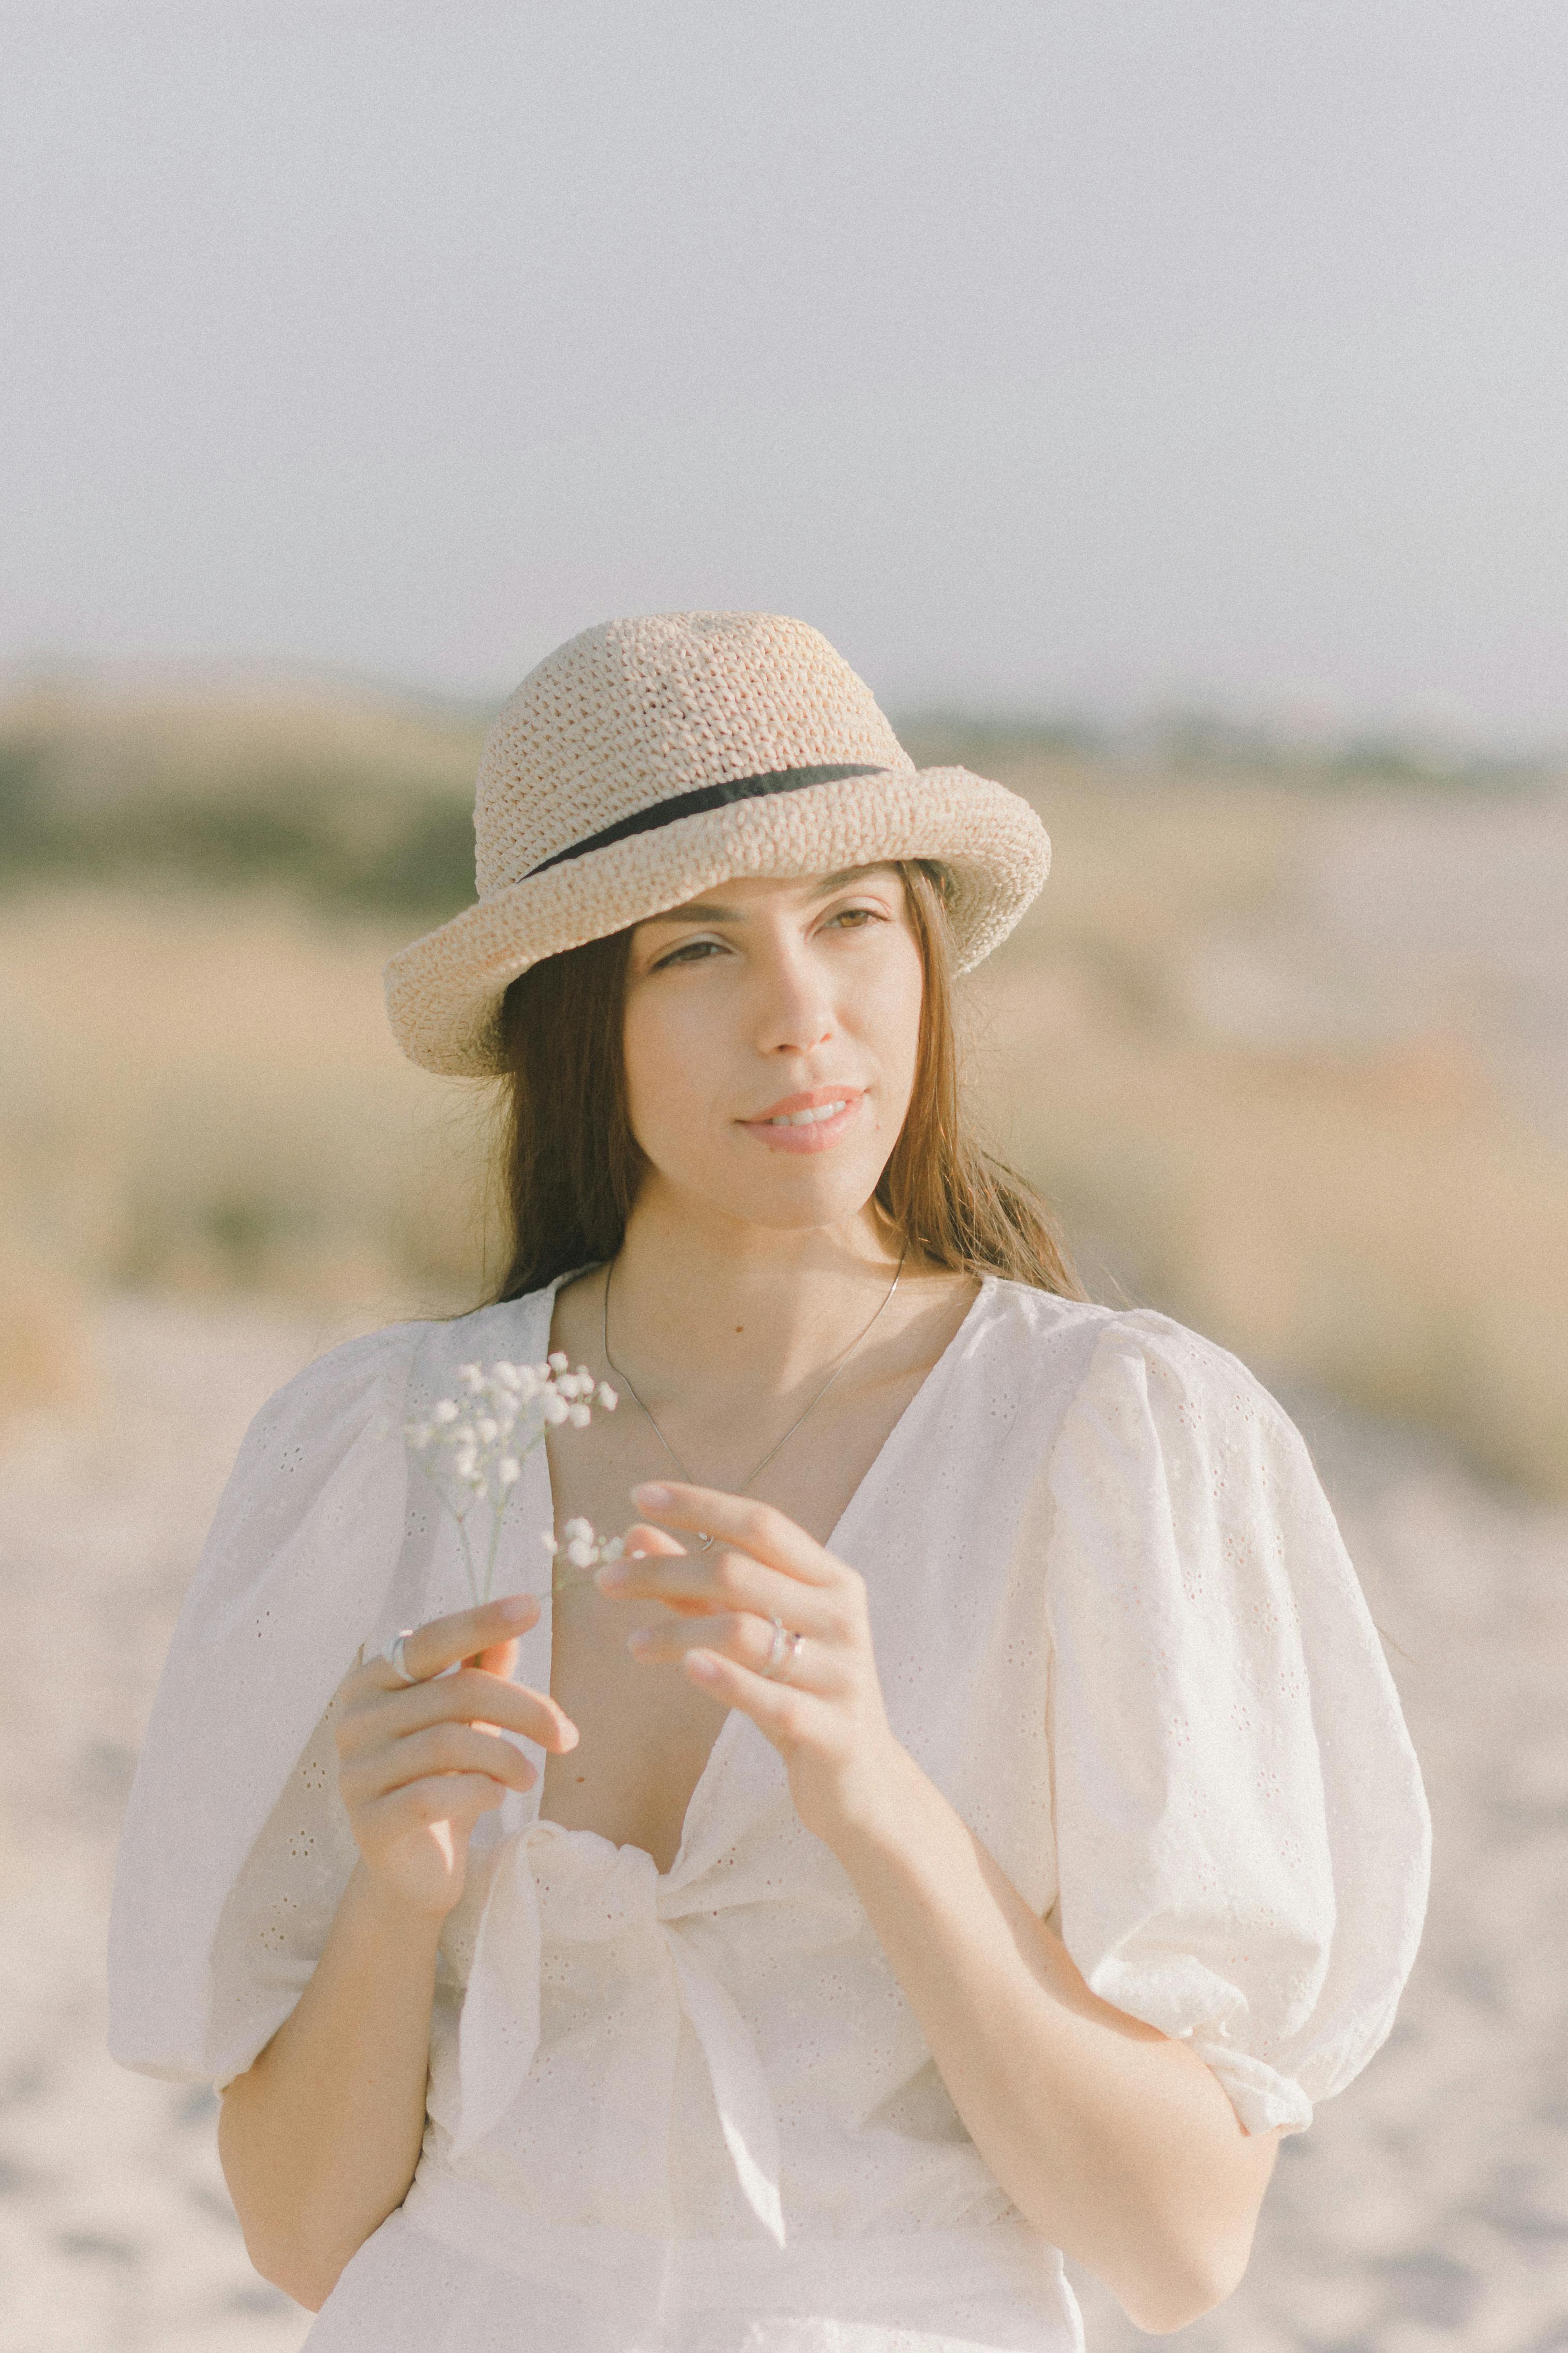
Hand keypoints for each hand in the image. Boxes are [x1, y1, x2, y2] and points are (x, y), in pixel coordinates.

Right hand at [334, 1597, 577, 1918]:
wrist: (414, 1868)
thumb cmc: (445, 1777)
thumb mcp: (468, 1718)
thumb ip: (482, 1669)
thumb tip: (514, 1620)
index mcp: (373, 1681)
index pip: (432, 1640)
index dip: (481, 1622)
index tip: (533, 1606)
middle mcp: (355, 1720)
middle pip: (456, 1694)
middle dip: (525, 1710)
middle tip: (567, 1736)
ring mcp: (355, 1772)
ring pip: (449, 1743)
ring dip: (507, 1758)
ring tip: (530, 1777)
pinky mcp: (367, 1823)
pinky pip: (433, 1795)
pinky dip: (479, 1791)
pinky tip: (497, 1796)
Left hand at [596, 1481, 904, 1846]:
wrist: (861, 1780)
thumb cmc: (800, 1691)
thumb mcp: (758, 1631)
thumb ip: (699, 1586)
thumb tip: (636, 1535)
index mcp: (832, 1580)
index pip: (761, 1525)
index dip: (699, 1506)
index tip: (638, 1496)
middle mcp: (842, 1617)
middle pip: (740, 1573)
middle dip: (665, 1570)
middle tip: (608, 1579)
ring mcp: (839, 1674)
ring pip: (745, 1633)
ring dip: (677, 1629)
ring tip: (634, 1643)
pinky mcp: (830, 1731)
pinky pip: (769, 1698)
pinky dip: (723, 1679)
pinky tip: (683, 1666)